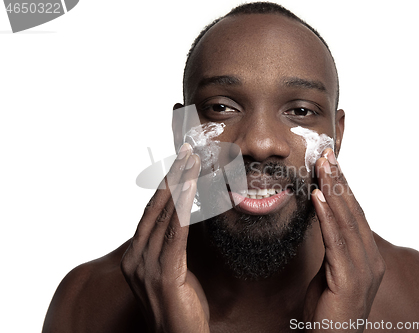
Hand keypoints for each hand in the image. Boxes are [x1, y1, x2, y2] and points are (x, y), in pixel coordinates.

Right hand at [121, 143, 209, 332]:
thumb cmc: (180, 308)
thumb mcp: (172, 271)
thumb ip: (172, 247)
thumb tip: (185, 221)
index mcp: (134, 256)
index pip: (150, 212)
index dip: (165, 186)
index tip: (178, 164)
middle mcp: (135, 257)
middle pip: (155, 207)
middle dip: (172, 176)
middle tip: (186, 152)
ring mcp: (145, 265)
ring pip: (165, 214)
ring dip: (180, 183)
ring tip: (192, 161)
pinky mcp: (164, 272)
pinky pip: (176, 230)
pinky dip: (183, 204)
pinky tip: (192, 186)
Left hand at [303, 148, 385, 331]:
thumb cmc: (329, 309)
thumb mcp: (331, 271)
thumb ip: (333, 247)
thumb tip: (324, 220)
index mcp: (368, 255)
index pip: (355, 214)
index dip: (343, 187)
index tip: (331, 163)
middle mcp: (371, 259)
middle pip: (354, 212)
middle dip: (340, 180)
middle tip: (327, 154)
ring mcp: (364, 269)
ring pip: (348, 221)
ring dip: (334, 191)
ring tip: (323, 166)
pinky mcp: (351, 280)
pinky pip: (337, 242)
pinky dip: (327, 216)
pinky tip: (318, 197)